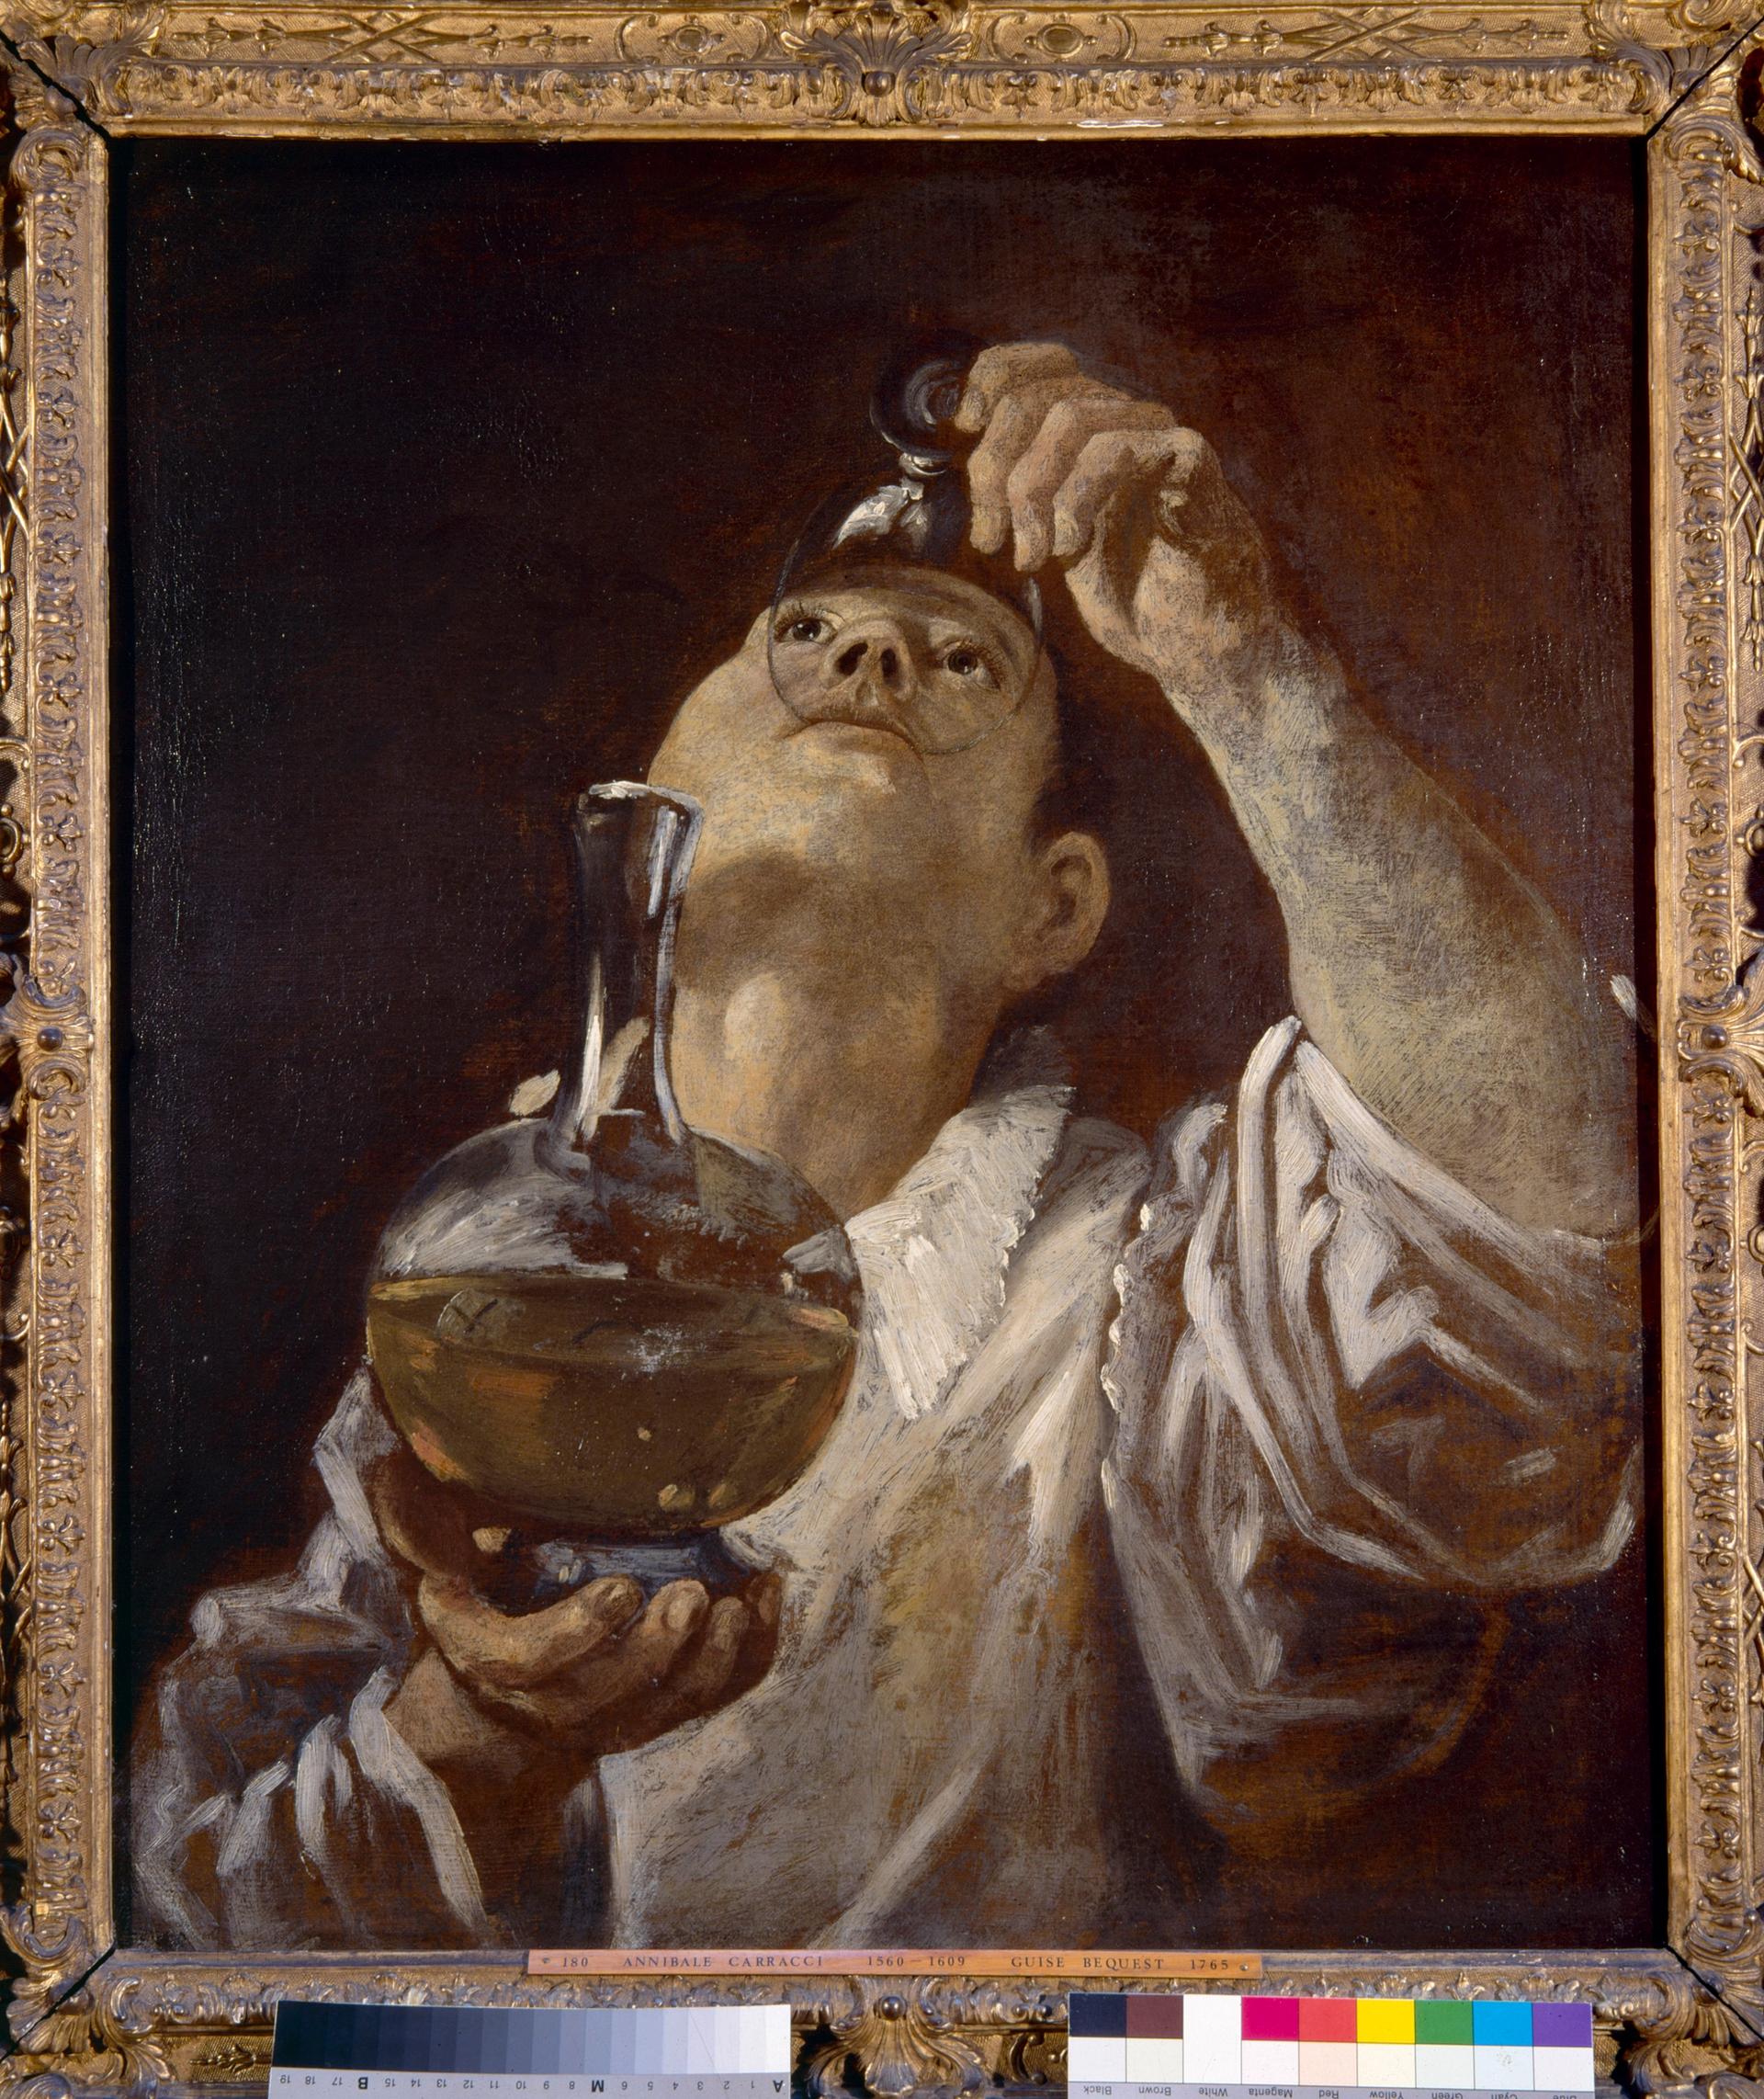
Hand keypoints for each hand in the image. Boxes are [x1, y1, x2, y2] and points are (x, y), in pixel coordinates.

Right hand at [366, 1443, 779, 1883]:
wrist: (496, 1701)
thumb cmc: (478, 1597)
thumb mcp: (439, 1558)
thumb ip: (421, 1516)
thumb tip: (387, 1459)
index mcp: (489, 1657)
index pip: (528, 1663)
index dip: (578, 1633)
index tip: (623, 1587)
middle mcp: (551, 1704)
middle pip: (611, 1698)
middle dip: (658, 1650)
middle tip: (695, 1595)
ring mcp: (611, 1721)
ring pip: (670, 1708)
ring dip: (715, 1660)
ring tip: (744, 1601)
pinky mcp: (658, 1716)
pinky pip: (713, 1700)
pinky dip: (750, 1656)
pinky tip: (769, 1595)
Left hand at [954, 342, 1291, 719]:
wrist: (1199, 646)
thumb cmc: (1132, 593)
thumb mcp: (1053, 537)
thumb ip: (1023, 496)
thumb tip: (969, 461)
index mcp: (1096, 429)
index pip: (1043, 362)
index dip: (994, 377)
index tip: (963, 424)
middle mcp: (1129, 421)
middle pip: (1038, 395)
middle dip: (994, 467)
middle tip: (988, 536)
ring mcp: (1163, 438)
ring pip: (1071, 416)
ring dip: (1031, 492)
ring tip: (1033, 555)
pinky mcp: (1193, 465)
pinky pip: (1120, 448)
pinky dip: (1077, 499)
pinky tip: (1073, 547)